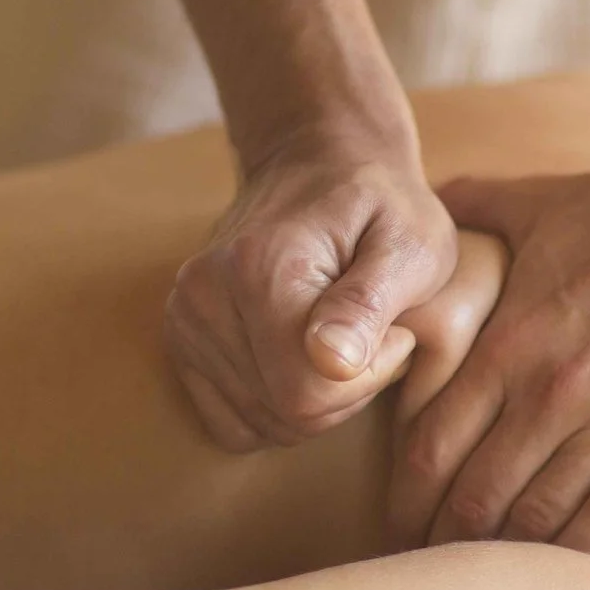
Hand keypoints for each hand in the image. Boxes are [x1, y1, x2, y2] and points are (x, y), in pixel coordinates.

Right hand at [166, 141, 456, 450]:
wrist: (320, 164)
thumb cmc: (382, 205)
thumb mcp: (409, 243)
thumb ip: (370, 303)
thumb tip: (330, 364)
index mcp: (260, 270)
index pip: (311, 394)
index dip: (371, 377)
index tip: (393, 328)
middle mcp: (204, 296)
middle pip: (288, 415)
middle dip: (346, 390)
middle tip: (370, 331)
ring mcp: (183, 320)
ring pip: (265, 424)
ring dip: (316, 397)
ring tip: (338, 335)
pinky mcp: (180, 342)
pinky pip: (234, 425)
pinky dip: (276, 407)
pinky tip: (301, 358)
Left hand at [391, 166, 589, 552]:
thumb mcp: (535, 204)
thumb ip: (468, 213)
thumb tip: (421, 215)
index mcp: (509, 343)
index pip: (430, 447)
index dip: (408, 500)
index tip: (399, 527)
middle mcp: (556, 390)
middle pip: (479, 495)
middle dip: (447, 540)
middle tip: (436, 570)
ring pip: (545, 516)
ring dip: (513, 552)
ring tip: (497, 576)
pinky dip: (584, 549)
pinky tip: (566, 563)